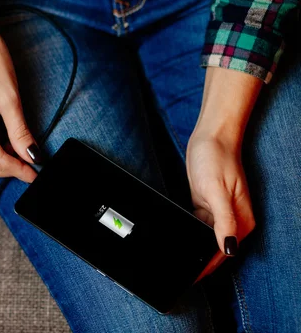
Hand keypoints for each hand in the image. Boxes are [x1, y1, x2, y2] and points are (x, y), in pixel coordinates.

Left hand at [187, 67, 261, 280]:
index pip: (222, 253)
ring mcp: (219, 213)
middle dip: (197, 260)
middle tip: (175, 270)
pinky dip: (189, 231)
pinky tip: (177, 237)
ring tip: (173, 257)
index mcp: (241, 222)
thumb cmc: (217, 159)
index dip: (206, 267)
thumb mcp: (218, 191)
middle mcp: (232, 221)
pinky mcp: (207, 205)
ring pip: (203, 238)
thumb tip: (229, 249)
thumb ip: (224, 222)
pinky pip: (198, 225)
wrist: (210, 137)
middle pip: (213, 248)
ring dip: (191, 245)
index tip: (189, 278)